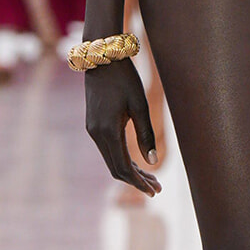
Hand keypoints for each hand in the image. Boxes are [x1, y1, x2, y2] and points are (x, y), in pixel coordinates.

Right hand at [85, 58, 161, 196]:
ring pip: (111, 160)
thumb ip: (146, 134)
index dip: (139, 182)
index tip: (155, 191)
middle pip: (116, 169)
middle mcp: (96, 134)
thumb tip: (153, 162)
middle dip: (137, 180)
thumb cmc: (125, 79)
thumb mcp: (140, 105)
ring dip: (130, 171)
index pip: (123, 168)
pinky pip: (108, 150)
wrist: (102, 58)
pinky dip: (122, 159)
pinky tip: (137, 162)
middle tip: (158, 188)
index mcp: (108, 131)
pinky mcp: (93, 125)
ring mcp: (92, 130)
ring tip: (152, 178)